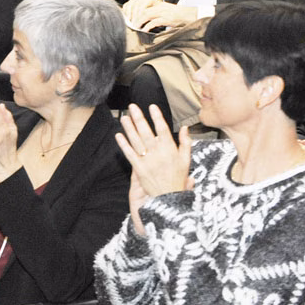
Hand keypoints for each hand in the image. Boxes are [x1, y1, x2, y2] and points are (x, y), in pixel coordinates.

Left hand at [114, 104, 192, 234]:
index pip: (163, 129)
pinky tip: (118, 135)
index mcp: (171, 150)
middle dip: (139, 118)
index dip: (157, 117)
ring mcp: (148, 161)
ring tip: (124, 117)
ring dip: (129, 128)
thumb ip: (186, 143)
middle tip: (132, 107)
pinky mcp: (139, 169)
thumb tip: (185, 128)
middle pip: (147, 132)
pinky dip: (124, 145)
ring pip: (137, 141)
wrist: (170, 197)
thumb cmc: (178, 178)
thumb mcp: (187, 160)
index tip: (151, 107)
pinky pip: (130, 154)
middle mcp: (158, 153)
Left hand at [124, 0, 196, 31]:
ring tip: (135, 27)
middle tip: (131, 24)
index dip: (136, 13)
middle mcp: (161, 7)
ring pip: (146, 15)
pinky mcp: (167, 19)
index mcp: (160, 5)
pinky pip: (154, 22)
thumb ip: (158, 16)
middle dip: (135, 18)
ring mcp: (164, 13)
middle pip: (143, 10)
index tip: (131, 19)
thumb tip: (147, 23)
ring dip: (139, 21)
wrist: (193, 15)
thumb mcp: (168, 13)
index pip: (144, 7)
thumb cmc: (181, 17)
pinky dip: (148, 26)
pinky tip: (144, 30)